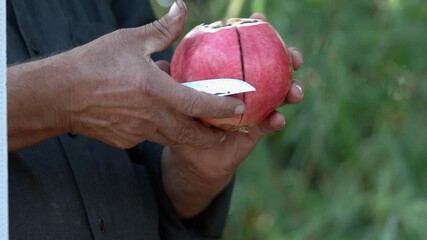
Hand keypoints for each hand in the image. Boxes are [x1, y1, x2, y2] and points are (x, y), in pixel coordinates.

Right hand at [63, 0, 244, 148]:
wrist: (58, 94)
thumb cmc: (93, 63)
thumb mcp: (129, 41)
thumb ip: (162, 29)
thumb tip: (181, 8)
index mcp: (153, 90)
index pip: (198, 104)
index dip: (222, 109)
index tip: (239, 108)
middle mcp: (149, 116)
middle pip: (192, 136)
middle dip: (212, 136)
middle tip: (225, 129)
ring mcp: (137, 132)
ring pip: (174, 140)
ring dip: (190, 135)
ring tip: (199, 125)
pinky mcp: (126, 140)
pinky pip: (151, 137)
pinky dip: (161, 129)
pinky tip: (158, 116)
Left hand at [162, 12, 303, 217]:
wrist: (191, 154)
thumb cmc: (184, 121)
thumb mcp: (177, 97)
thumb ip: (174, 81)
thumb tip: (162, 64)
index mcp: (233, 76)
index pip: (248, 51)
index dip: (258, 34)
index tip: (261, 20)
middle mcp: (248, 90)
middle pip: (273, 69)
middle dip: (287, 60)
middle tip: (294, 57)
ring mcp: (255, 110)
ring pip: (279, 96)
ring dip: (291, 91)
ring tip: (295, 91)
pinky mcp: (255, 131)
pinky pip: (268, 125)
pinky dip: (275, 121)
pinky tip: (278, 119)